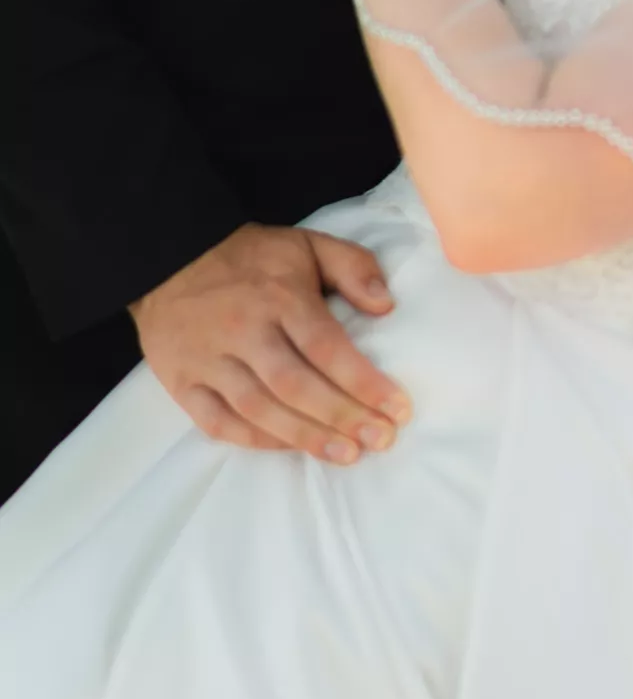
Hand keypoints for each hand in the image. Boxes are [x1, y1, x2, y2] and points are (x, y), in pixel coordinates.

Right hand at [129, 223, 411, 462]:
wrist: (167, 258)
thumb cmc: (251, 258)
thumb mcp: (307, 245)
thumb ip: (352, 267)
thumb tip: (387, 305)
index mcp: (279, 296)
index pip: (326, 346)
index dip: (364, 382)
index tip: (398, 408)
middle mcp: (243, 331)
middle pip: (295, 385)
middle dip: (342, 417)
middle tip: (381, 441)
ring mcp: (208, 360)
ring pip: (258, 409)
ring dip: (305, 437)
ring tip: (346, 454)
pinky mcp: (181, 382)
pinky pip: (218, 422)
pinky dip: (255, 440)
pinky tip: (291, 448)